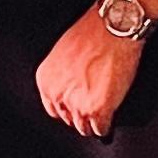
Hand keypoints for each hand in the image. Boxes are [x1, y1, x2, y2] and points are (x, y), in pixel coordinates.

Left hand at [35, 7, 144, 135]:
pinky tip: (110, 119)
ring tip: (102, 117)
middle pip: (69, 119)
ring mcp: (78, 105)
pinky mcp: (99, 110)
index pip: (53, 108)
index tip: (77, 107)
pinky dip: (107, 127)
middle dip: (81, 115)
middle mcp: (58, 96)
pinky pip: (102, 129)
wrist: (112, 28)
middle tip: (92, 109)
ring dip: (93, 124)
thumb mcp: (62, 53)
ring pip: (84, 128)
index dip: (68, 108)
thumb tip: (70, 86)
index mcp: (45, 81)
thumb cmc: (91, 33)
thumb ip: (62, 75)